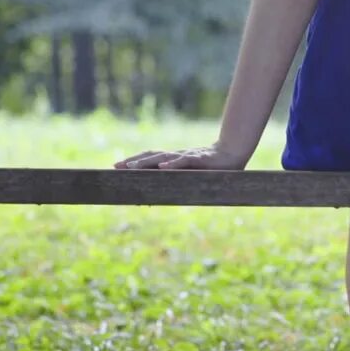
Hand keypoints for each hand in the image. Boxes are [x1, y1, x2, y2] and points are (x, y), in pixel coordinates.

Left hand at [114, 144, 250, 170]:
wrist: (233, 154)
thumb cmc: (212, 167)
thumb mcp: (193, 175)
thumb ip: (179, 180)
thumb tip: (161, 196)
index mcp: (174, 159)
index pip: (150, 157)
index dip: (134, 160)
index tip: (117, 166)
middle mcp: (177, 155)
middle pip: (151, 156)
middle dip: (133, 161)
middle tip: (116, 166)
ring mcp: (187, 155)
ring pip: (163, 157)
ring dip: (146, 162)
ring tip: (131, 167)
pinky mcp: (199, 159)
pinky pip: (183, 161)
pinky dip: (172, 163)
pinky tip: (162, 167)